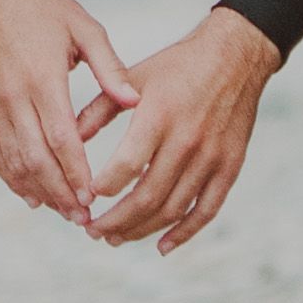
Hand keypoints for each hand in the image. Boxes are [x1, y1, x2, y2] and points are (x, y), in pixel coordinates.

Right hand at [0, 0, 135, 224]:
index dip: (77, 173)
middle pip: (36, 159)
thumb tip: (136, 102)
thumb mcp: (85, 29)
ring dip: (38, 192)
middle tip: (83, 219)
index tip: (94, 198)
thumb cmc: (45, 10)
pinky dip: (12, 179)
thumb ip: (110, 69)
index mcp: (43, 78)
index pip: (61, 138)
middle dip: (60, 193)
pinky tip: (32, 196)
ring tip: (64, 212)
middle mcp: (13, 96)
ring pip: (13, 162)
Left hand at [76, 8, 279, 252]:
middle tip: (93, 231)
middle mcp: (186, 140)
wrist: (235, 56)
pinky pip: (207, 210)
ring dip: (141, 230)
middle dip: (115, 221)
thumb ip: (99, 109)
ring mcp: (211, 157)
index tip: (84, 199)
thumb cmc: (177, 66)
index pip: (126, 166)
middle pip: (147, 196)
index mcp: (159, 116)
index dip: (102, 188)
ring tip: (116, 238)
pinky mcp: (230, 167)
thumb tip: (67, 140)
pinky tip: (162, 246)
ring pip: (173, 209)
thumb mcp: (135, 77)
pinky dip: (184, 233)